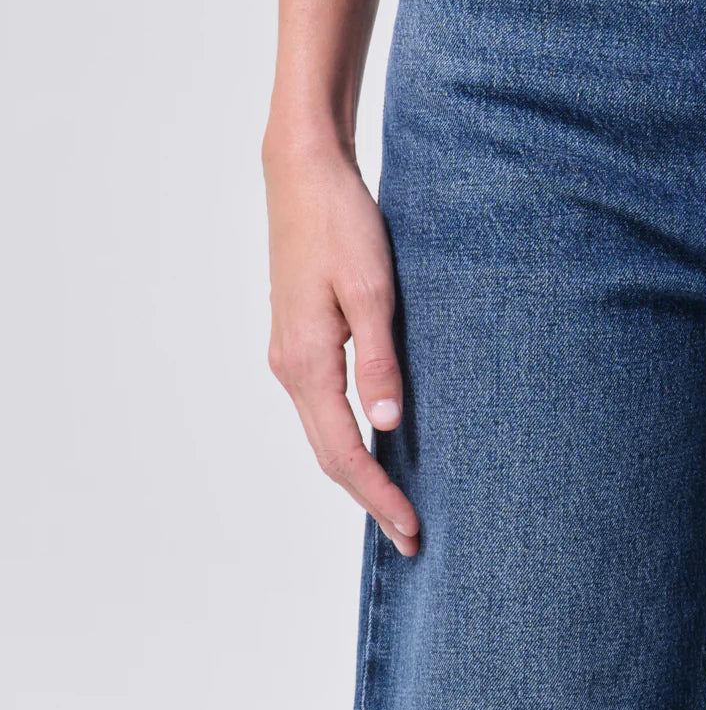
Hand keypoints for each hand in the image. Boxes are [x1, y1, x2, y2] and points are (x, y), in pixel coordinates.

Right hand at [263, 143, 418, 554]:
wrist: (304, 174)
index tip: (411, 528)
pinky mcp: (300, 337)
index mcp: (306, 361)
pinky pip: (322, 405)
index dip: (378, 495)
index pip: (343, 451)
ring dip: (358, 470)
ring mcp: (290, 352)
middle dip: (369, 497)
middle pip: (328, 453)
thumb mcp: (373, 291)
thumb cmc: (342, 224)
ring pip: (323, 432)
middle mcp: (290, 366)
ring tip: (398, 499)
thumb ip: (380, 361)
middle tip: (412, 535)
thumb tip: (388, 425)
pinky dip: (349, 436)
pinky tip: (377, 440)